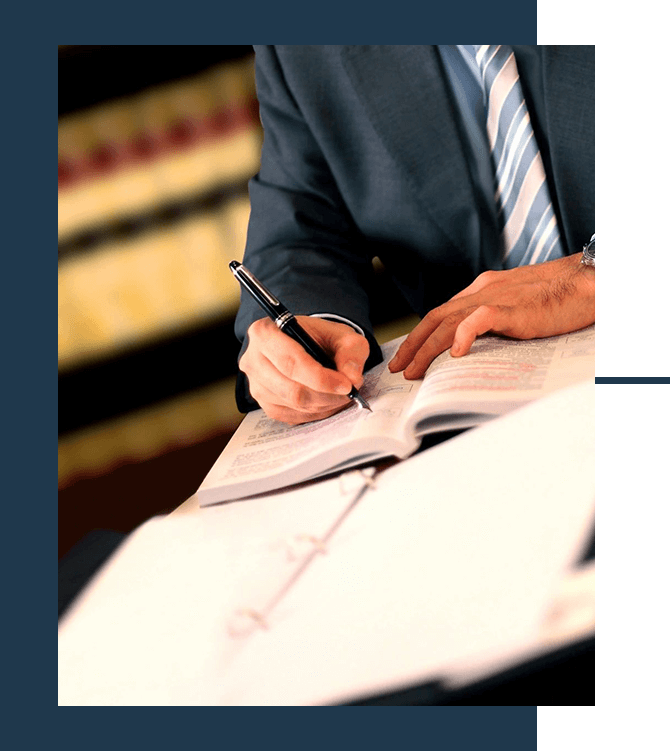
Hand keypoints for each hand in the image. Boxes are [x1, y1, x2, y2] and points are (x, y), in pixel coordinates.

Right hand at [240, 316, 369, 424]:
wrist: (305, 345)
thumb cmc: (319, 338)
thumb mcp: (341, 334)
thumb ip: (351, 351)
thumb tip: (352, 377)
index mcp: (265, 333)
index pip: (290, 362)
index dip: (321, 378)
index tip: (346, 385)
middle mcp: (253, 360)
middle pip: (292, 389)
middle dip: (326, 395)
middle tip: (349, 392)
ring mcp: (256, 385)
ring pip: (294, 404)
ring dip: (324, 404)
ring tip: (341, 394)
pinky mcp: (264, 404)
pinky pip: (292, 415)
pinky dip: (316, 411)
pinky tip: (327, 400)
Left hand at [389, 253, 594, 378]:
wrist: (585, 282)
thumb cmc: (556, 297)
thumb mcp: (515, 305)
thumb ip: (492, 318)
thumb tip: (472, 342)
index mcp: (482, 289)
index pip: (442, 312)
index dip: (421, 334)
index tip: (408, 354)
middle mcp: (482, 290)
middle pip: (437, 317)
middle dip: (414, 344)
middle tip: (400, 368)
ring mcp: (496, 298)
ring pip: (450, 321)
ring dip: (428, 348)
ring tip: (415, 370)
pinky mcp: (513, 309)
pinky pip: (480, 319)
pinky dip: (463, 335)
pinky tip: (456, 353)